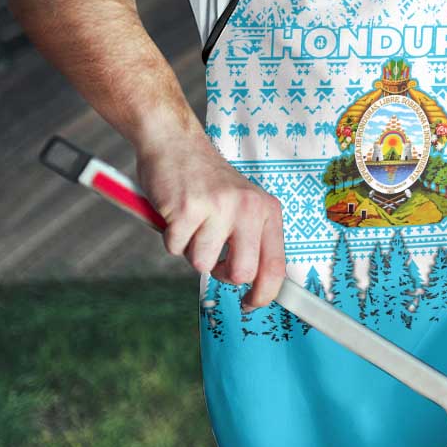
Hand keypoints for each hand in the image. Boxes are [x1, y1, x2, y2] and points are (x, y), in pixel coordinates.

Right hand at [136, 131, 285, 311]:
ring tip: (192, 222)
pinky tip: (176, 213)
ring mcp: (218, 207)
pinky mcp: (187, 209)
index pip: (275, 265)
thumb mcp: (243, 205)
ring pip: (202, 264)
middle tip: (212, 256)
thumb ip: (251, 239)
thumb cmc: (207, 181)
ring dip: (191, 250)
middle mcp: (248, 208)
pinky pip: (175, 248)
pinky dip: (170, 237)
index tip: (252, 304)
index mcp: (267, 210)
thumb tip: (255, 285)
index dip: (264, 294)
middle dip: (222, 274)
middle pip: (241, 273)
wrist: (175, 142)